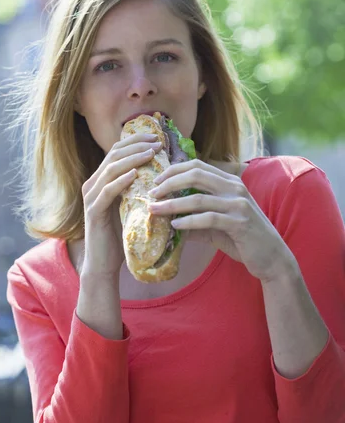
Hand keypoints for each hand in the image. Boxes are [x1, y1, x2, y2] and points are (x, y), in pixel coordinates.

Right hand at [82, 134, 162, 275]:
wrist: (104, 263)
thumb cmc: (121, 235)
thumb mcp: (131, 206)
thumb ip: (138, 189)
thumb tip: (164, 173)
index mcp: (101, 180)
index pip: (116, 151)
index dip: (135, 141)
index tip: (156, 137)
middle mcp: (92, 184)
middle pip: (113, 154)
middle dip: (136, 145)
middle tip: (156, 141)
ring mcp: (91, 197)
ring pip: (110, 169)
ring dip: (132, 158)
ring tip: (150, 153)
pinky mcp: (93, 211)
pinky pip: (107, 191)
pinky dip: (122, 180)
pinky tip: (136, 174)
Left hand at [148, 159, 293, 281]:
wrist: (272, 257)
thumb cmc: (243, 239)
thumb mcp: (216, 227)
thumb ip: (195, 221)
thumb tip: (168, 221)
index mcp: (229, 182)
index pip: (197, 165)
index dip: (174, 170)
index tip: (156, 182)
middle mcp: (235, 188)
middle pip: (195, 175)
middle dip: (169, 182)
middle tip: (151, 193)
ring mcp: (238, 204)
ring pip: (198, 198)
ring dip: (172, 204)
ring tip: (154, 210)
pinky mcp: (240, 222)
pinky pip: (208, 219)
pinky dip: (188, 222)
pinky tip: (174, 226)